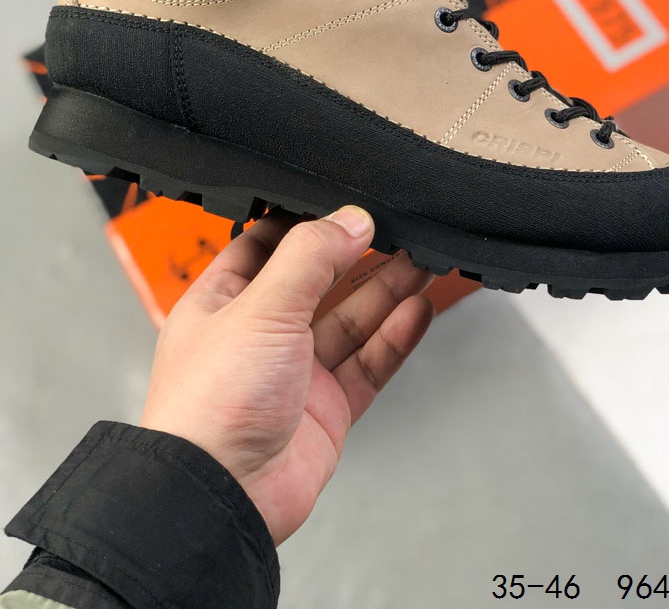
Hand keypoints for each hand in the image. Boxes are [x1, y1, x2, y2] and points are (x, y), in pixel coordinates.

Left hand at [140, 206, 434, 544]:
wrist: (223, 495)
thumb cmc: (211, 404)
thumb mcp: (261, 308)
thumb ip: (310, 258)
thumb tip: (350, 220)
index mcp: (223, 301)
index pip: (266, 246)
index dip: (306, 223)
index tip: (345, 207)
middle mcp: (259, 334)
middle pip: (319, 282)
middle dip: (358, 256)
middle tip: (399, 232)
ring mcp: (295, 373)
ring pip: (350, 321)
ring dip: (387, 292)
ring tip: (422, 262)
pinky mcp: (326, 409)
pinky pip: (368, 364)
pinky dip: (394, 338)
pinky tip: (417, 312)